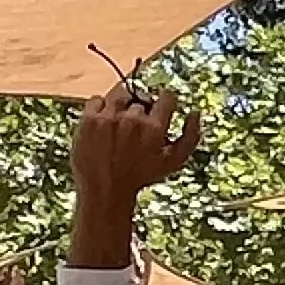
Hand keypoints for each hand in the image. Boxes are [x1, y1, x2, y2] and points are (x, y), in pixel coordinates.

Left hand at [73, 79, 200, 204]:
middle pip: (142, 98)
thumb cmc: (142, 176)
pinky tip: (104, 123)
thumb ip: (191, 136)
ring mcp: (108, 118)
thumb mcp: (174, 162)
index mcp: (154, 128)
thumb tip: (196, 112)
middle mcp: (132, 119)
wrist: (105, 190)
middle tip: (136, 128)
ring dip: (122, 105)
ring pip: (120, 94)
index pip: (167, 96)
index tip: (159, 113)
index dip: (165, 103)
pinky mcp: (89, 119)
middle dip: (142, 109)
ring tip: (119, 123)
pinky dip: (101, 107)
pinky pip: (97, 99)